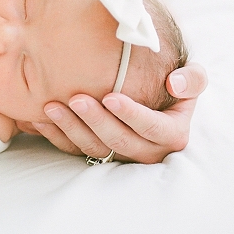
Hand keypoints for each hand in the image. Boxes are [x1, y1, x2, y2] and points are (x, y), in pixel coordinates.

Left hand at [32, 62, 207, 163]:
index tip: (111, 96)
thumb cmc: (174, 83)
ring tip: (52, 106)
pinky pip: (76, 151)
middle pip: (119, 141)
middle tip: (76, 99)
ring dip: (71, 129)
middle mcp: (148, 151)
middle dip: (95, 121)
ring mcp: (122, 156)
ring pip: (95, 149)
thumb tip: (174, 83)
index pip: (152, 128)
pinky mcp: (101, 154)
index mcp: (172, 134)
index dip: (131, 115)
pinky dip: (57, 136)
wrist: (157, 94)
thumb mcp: (192, 77)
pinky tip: (41, 119)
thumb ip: (192, 79)